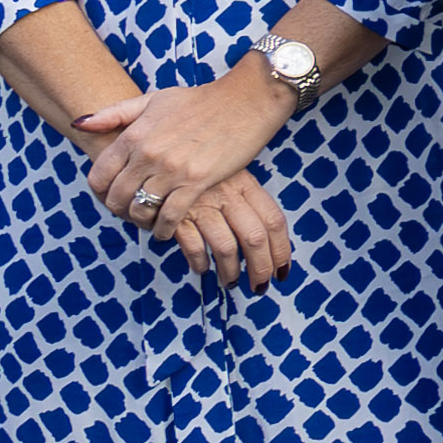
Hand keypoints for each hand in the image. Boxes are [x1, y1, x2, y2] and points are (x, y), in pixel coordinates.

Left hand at [79, 77, 283, 245]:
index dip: (100, 192)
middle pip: (117, 197)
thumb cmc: (200, 100)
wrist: (245, 100)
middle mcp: (148, 154)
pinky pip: (171, 216)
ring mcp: (172, 169)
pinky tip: (166, 230)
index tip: (111, 196)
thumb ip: (114, 113)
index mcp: (134, 135)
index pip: (99, 175)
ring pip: (141, 210)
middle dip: (119, 211)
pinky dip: (165, 229)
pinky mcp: (197, 181)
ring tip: (148, 222)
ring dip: (141, 222)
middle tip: (129, 214)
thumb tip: (78, 124)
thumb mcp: (153, 99)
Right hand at [158, 170, 298, 293]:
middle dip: (261, 268)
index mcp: (245, 183)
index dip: (281, 250)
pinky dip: (199, 263)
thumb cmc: (200, 170)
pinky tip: (202, 268)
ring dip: (231, 271)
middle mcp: (226, 193)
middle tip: (259, 285)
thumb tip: (269, 240)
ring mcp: (201, 204)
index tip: (282, 270)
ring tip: (231, 282)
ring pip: (226, 247)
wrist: (160, 156)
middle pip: (255, 238)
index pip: (274, 221)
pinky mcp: (175, 215)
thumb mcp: (229, 174)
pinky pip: (193, 246)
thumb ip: (248, 201)